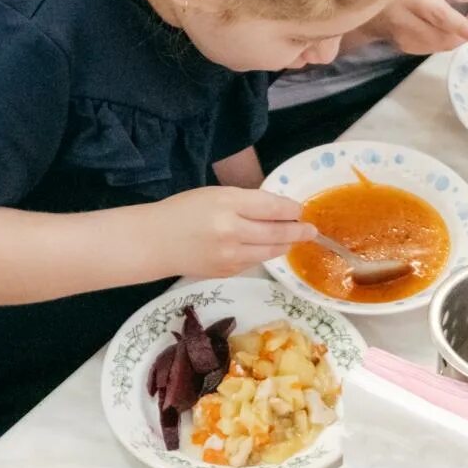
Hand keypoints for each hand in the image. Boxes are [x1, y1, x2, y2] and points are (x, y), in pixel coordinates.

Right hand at [154, 187, 312, 277]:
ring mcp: (231, 255)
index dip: (290, 209)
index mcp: (227, 203)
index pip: (270, 206)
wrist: (155, 243)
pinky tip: (271, 248)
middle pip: (276, 231)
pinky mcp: (228, 272)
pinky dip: (265, 254)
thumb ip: (244, 201)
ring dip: (286, 245)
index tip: (300, 209)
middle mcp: (232, 230)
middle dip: (298, 230)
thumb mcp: (213, 195)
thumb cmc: (182, 212)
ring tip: (297, 240)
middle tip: (312, 230)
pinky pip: (254, 261)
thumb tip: (276, 210)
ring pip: (270, 251)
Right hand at [364, 0, 467, 54]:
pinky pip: (421, 48)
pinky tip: (444, 32)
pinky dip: (437, 43)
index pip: (440, 16)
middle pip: (437, 38)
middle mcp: (401, 19)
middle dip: (461, 36)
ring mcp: (395, 33)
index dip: (462, 28)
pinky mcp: (394, 40)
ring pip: (430, 47)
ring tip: (464, 26)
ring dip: (451, 41)